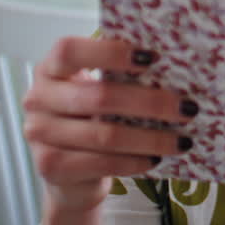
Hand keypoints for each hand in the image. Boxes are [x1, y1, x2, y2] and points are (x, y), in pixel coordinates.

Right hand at [22, 36, 197, 218]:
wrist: (67, 173)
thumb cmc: (89, 118)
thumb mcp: (96, 90)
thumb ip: (117, 75)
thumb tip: (171, 62)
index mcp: (50, 68)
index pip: (70, 51)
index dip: (110, 52)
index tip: (153, 57)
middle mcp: (38, 98)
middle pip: (99, 96)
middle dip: (150, 102)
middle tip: (187, 108)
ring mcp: (40, 134)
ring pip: (105, 134)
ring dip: (151, 138)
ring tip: (182, 139)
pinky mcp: (50, 166)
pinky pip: (102, 162)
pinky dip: (135, 161)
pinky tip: (155, 159)